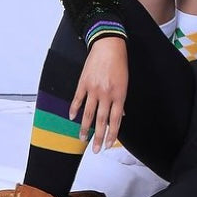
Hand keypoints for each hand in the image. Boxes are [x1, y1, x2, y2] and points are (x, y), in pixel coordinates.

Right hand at [69, 37, 128, 152]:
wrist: (109, 46)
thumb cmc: (119, 64)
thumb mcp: (125, 82)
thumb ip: (121, 100)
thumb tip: (121, 116)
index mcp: (119, 94)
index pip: (116, 120)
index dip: (112, 134)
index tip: (108, 145)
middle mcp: (106, 94)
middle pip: (101, 121)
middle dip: (98, 137)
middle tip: (95, 150)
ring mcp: (93, 89)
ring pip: (88, 113)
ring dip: (85, 128)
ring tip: (82, 139)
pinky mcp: (83, 83)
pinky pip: (77, 99)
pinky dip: (74, 109)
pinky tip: (72, 118)